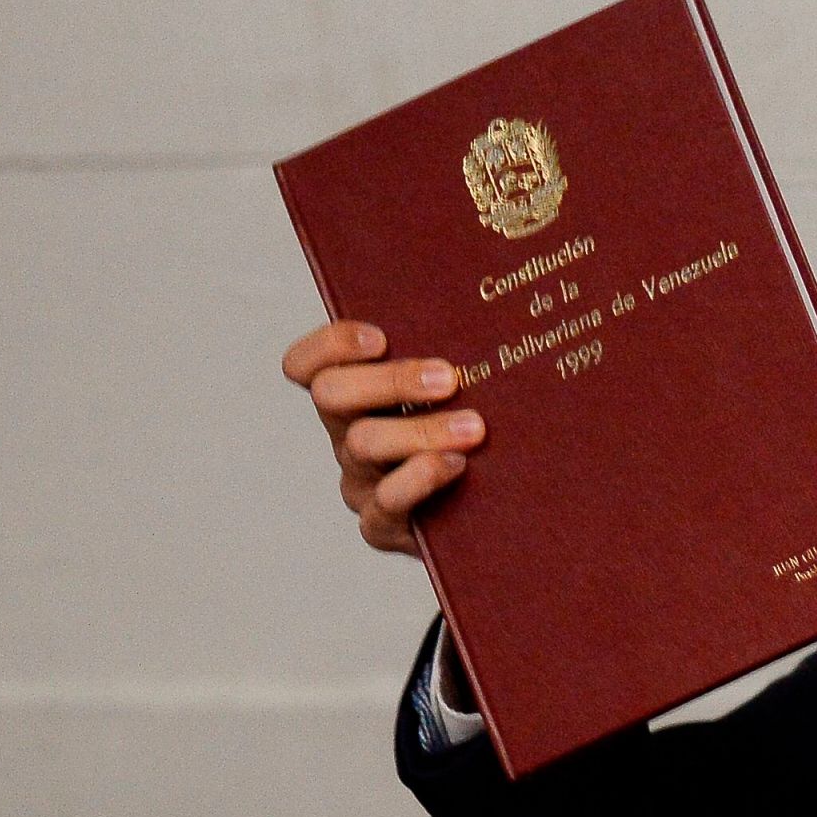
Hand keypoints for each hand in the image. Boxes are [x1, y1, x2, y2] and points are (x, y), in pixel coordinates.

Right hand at [279, 319, 484, 556]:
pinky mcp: (383, 525)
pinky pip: (385, 504)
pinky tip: (457, 466)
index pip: (309, 364)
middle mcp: (348, 433)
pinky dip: (420, 479)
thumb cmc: (482, 437)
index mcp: (358, 395)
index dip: (330, 344)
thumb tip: (508, 290)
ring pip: (364, 445)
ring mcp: (362, 480)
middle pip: (332, 395)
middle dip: (389, 381)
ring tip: (473, 426)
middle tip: (450, 378)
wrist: (493, 514)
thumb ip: (466, 351)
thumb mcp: (469, 389)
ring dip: (419, 430)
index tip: (381, 337)